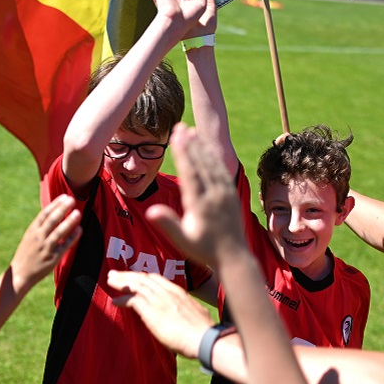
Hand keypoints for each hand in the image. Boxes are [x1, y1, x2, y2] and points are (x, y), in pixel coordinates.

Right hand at [9, 194, 82, 290]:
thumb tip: (54, 214)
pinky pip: (64, 245)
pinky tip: (79, 230)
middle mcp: (38, 237)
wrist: (20, 274)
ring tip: (77, 212)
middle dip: (62, 209)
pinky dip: (72, 237)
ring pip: (59, 232)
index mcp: (32, 231)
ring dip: (69, 221)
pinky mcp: (53, 258)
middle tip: (72, 200)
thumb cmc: (26, 254)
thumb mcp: (29, 237)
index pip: (44, 214)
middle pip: (52, 220)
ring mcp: (45, 248)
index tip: (64, 197)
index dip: (55, 204)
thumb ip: (40, 227)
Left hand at [107, 270, 210, 357]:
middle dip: (128, 275)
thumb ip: (185, 310)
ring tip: (110, 281)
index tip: (135, 277)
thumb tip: (184, 316)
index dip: (143, 277)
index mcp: (178, 292)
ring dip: (121, 283)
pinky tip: (114, 301)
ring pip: (136, 285)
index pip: (156, 278)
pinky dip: (122, 299)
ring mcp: (159, 300)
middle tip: (115, 274)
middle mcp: (167, 292)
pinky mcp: (151, 311)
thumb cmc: (202, 331)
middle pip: (143, 278)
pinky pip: (132, 300)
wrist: (203, 338)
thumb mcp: (196, 313)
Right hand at [145, 123, 247, 267]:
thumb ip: (168, 224)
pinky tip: (209, 150)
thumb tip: (150, 211)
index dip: (183, 152)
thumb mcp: (183, 240)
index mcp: (200, 204)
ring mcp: (225, 194)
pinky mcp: (232, 196)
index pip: (190, 172)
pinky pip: (222, 172)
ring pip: (212, 165)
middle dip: (190, 143)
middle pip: (201, 163)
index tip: (177, 135)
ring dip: (202, 147)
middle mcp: (214, 195)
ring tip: (193, 131)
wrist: (234, 258)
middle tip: (181, 126)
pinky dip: (214, 158)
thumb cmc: (204, 251)